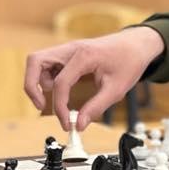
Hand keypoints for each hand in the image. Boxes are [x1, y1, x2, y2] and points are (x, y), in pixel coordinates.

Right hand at [23, 26, 165, 129]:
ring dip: (38, 81)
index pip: (60, 83)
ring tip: (54, 98)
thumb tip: (80, 125)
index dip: (59, 107)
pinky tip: (60, 90)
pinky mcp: (67, 54)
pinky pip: (47, 64)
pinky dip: (46, 78)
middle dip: (32, 86)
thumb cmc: (129, 61)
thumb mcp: (116, 89)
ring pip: (37, 62)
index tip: (67, 124)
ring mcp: (67, 50)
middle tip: (40, 106)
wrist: (136, 44)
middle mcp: (70, 49)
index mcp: (84, 55)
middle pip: (35, 61)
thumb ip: (96, 107)